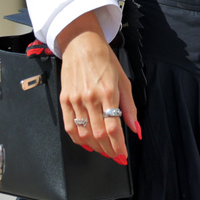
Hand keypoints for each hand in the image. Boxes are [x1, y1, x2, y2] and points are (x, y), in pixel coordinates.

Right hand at [56, 20, 139, 164]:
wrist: (81, 43)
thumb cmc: (104, 59)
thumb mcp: (123, 80)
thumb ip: (130, 107)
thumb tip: (135, 129)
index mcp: (108, 92)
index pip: (113, 128)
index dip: (118, 145)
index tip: (123, 154)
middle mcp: (90, 97)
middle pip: (98, 134)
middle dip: (109, 150)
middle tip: (115, 156)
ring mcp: (75, 99)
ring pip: (84, 134)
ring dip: (95, 147)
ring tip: (103, 151)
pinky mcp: (64, 99)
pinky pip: (69, 126)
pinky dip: (77, 139)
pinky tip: (86, 144)